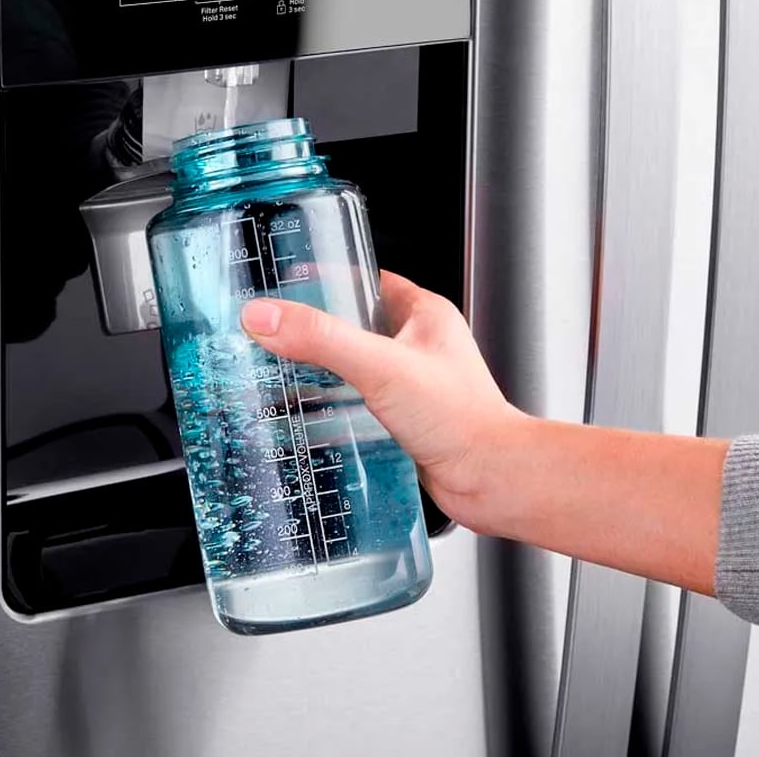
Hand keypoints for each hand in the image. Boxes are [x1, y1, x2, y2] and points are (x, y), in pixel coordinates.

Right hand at [240, 271, 522, 530]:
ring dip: (321, 371)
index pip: (367, 280)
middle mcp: (419, 345)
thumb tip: (267, 316)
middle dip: (315, 330)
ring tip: (281, 373)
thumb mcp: (381, 366)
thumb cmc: (461, 419)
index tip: (288, 282)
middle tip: (275, 333)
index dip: (327, 279)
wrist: (491, 479)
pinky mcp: (405, 420)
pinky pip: (360, 404)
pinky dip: (333, 408)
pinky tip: (308, 418)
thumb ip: (322, 339)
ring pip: (355, 367)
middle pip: (355, 326)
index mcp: (424, 314)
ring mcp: (413, 383)